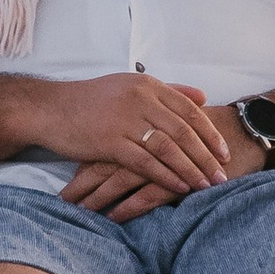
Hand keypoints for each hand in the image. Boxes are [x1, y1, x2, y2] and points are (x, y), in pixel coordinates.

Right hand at [44, 76, 230, 220]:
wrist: (50, 109)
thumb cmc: (92, 100)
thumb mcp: (131, 86)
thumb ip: (169, 91)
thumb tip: (203, 97)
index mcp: (148, 85)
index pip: (190, 110)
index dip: (210, 134)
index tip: (225, 153)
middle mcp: (140, 99)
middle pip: (184, 131)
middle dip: (207, 156)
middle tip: (223, 175)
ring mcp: (125, 120)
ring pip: (169, 148)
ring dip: (191, 169)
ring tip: (207, 186)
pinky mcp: (110, 141)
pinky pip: (145, 162)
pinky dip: (166, 176)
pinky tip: (180, 188)